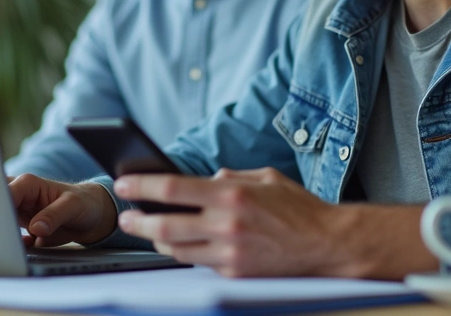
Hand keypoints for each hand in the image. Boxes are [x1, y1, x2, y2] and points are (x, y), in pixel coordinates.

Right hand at [8, 174, 116, 247]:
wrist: (91, 215)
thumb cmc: (83, 203)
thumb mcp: (73, 207)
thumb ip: (54, 215)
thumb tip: (36, 228)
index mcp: (28, 184)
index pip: (4, 193)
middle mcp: (19, 196)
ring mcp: (17, 211)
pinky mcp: (20, 226)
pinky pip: (6, 235)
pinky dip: (7, 242)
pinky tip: (17, 248)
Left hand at [113, 167, 343, 276]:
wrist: (327, 244)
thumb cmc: (298, 208)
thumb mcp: (265, 177)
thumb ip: (231, 177)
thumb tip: (204, 180)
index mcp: (231, 195)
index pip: (172, 190)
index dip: (142, 187)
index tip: (123, 184)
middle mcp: (226, 225)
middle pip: (164, 226)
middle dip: (137, 222)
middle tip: (125, 218)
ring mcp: (229, 253)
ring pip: (176, 250)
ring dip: (157, 241)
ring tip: (149, 231)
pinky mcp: (235, 272)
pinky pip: (199, 263)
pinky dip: (187, 252)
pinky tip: (181, 244)